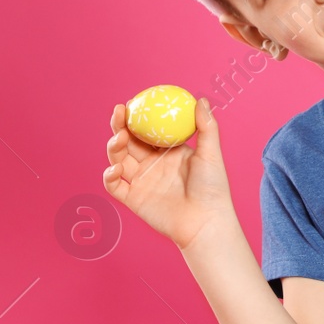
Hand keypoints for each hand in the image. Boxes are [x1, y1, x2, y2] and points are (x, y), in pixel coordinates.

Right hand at [104, 97, 237, 249]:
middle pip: (128, 141)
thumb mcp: (211, 154)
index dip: (137, 116)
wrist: (205, 223)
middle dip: (120, 125)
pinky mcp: (133, 199)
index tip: (133, 101)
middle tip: (120, 112)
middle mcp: (151, 165)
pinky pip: (114, 185)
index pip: (147, 129)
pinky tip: (117, 167)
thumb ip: (207, 127)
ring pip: (119, 159)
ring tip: (121, 138)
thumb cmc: (213, 189)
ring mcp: (141, 182)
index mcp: (167, 152)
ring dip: (114, 146)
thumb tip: (201, 100)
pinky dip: (110, 175)